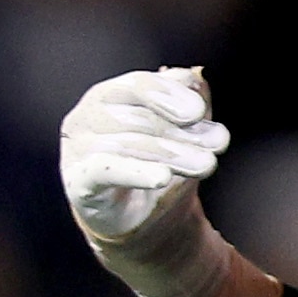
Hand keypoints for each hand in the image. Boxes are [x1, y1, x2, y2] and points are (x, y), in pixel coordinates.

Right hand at [58, 67, 230, 296]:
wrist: (140, 217)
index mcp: (109, 94)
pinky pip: (105, 171)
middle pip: (138, 118)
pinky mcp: (78, 182)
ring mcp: (78, 150)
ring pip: (128, 145)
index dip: (170, 95)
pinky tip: (163, 177)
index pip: (137, 86)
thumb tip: (194, 79)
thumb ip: (185, 100)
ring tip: (207, 164)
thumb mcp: (178, 128)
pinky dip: (137, 172)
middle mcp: (86, 117)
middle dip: (182, 131)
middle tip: (219, 142)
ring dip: (174, 154)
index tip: (199, 110)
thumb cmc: (155, 162)